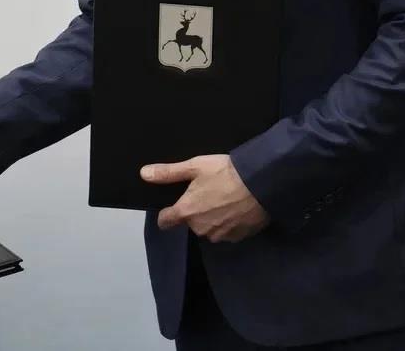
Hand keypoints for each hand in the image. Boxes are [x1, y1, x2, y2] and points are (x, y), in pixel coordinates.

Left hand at [142, 155, 269, 242]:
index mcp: (186, 212)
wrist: (261, 183)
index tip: (172, 207)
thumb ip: (168, 173)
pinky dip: (229, 223)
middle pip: (191, 223)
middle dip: (196, 212)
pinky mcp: (238, 237)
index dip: (167, 214)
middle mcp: (200, 228)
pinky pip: (227, 232)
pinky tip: (237, 209)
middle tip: (209, 193)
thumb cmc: (225, 172)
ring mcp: (220, 235)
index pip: (166, 221)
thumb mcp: (195, 166)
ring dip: (213, 219)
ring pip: (209, 229)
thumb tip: (143, 174)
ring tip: (225, 200)